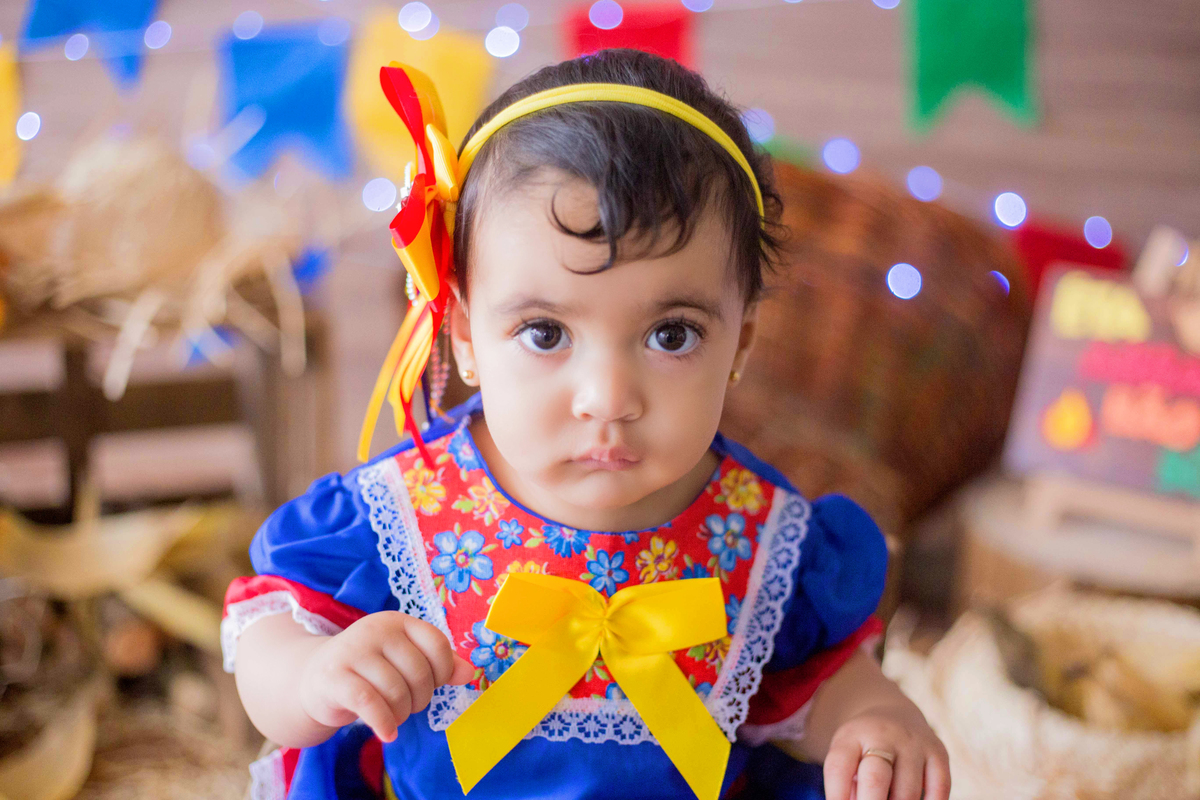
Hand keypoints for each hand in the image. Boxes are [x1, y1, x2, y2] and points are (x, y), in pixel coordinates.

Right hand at [298, 611, 473, 741]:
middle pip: (418, 673)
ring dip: (401, 714)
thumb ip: (439, 664)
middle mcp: (375, 630)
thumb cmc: (370, 670)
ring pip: (396, 692)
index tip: (434, 684)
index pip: (437, 643)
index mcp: (397, 622)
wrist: (314, 678)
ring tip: (393, 715)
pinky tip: (387, 733)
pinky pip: (370, 704)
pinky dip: (384, 723)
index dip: (443, 671)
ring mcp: (353, 651)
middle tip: (408, 705)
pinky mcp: (334, 677)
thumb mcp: (404, 660)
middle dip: (420, 699)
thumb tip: (469, 673)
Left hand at [823, 704, 949, 799]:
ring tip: (888, 799)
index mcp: (852, 736)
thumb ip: (846, 785)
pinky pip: (938, 790)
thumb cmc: (863, 749)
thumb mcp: (846, 757)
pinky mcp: (939, 753)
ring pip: (907, 793)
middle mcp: (884, 735)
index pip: (838, 767)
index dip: (836, 795)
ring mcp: (914, 743)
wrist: (894, 714)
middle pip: (875, 779)